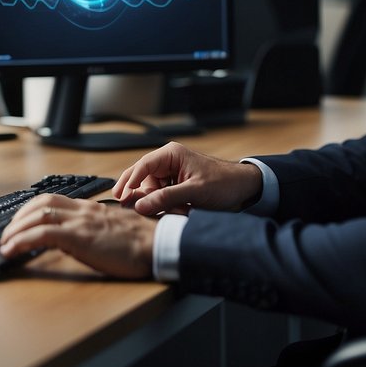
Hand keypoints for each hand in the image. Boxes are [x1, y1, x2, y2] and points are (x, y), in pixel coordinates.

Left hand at [0, 194, 155, 278]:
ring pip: (36, 216)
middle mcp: (83, 210)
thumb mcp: (117, 230)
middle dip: (18, 217)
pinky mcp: (78, 237)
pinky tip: (11, 251)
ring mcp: (80, 222)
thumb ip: (99, 229)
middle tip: (7, 233)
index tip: (22, 221)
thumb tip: (86, 238)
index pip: (54, 200)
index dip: (32, 208)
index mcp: (92, 209)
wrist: (159, 244)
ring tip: (4, 244)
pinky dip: (21, 241)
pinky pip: (41, 234)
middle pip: (41, 203)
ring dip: (14, 229)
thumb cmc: (145, 242)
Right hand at [113, 141, 261, 215]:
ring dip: (162, 204)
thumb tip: (140, 205)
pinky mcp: (177, 186)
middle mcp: (169, 162)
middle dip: (148, 197)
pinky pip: (163, 197)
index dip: (129, 181)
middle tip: (139, 210)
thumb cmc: (223, 183)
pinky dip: (169, 207)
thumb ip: (166, 198)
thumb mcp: (194, 192)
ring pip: (153, 191)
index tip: (120, 196)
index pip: (142, 166)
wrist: (244, 189)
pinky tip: (182, 211)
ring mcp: (172, 175)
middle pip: (143, 180)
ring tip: (181, 211)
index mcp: (171, 155)